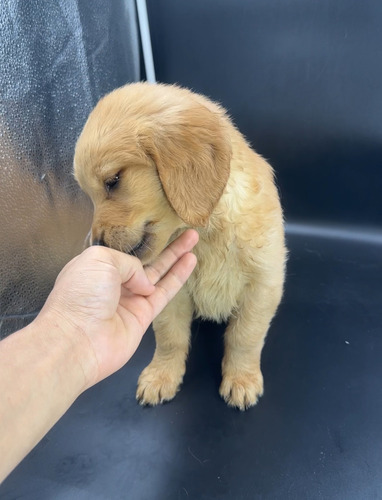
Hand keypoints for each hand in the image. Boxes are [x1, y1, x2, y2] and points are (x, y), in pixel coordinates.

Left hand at [36, 229, 198, 389]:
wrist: (78, 340)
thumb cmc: (81, 295)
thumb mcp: (100, 259)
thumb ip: (128, 262)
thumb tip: (144, 282)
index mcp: (96, 266)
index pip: (122, 249)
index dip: (139, 238)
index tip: (154, 223)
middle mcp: (113, 282)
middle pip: (144, 259)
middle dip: (163, 243)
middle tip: (182, 227)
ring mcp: (129, 299)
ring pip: (158, 273)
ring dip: (176, 255)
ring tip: (193, 236)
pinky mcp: (143, 316)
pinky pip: (165, 291)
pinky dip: (178, 275)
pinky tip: (190, 260)